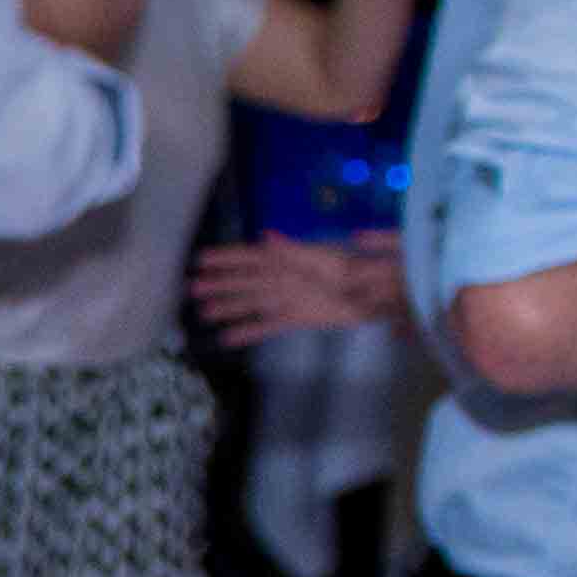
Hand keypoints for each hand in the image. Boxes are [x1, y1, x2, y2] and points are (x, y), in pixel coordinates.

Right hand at [192, 230, 406, 344]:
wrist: (384, 294)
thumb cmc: (361, 271)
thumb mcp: (329, 259)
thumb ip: (296, 251)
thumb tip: (266, 239)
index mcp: (292, 258)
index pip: (252, 258)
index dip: (227, 258)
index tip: (202, 260)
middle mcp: (286, 277)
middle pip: (247, 281)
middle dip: (220, 284)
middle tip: (192, 290)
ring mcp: (291, 298)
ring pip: (252, 303)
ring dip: (229, 308)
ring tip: (204, 315)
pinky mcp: (298, 318)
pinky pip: (268, 325)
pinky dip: (249, 331)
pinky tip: (229, 338)